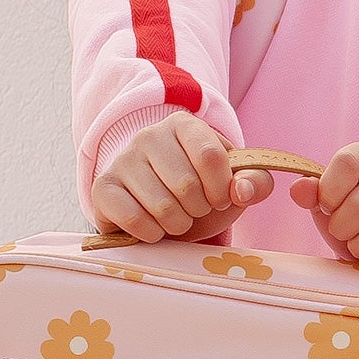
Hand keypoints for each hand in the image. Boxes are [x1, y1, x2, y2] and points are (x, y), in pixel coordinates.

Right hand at [89, 112, 272, 242]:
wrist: (164, 213)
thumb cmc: (204, 194)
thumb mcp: (236, 186)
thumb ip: (255, 183)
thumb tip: (242, 190)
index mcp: (185, 126)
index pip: (210, 157)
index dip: (221, 189)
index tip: (221, 199)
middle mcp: (149, 135)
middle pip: (186, 185)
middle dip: (199, 209)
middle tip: (194, 208)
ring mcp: (121, 160)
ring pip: (162, 206)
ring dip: (178, 224)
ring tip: (175, 217)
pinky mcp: (103, 187)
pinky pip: (133, 218)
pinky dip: (152, 233)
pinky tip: (153, 226)